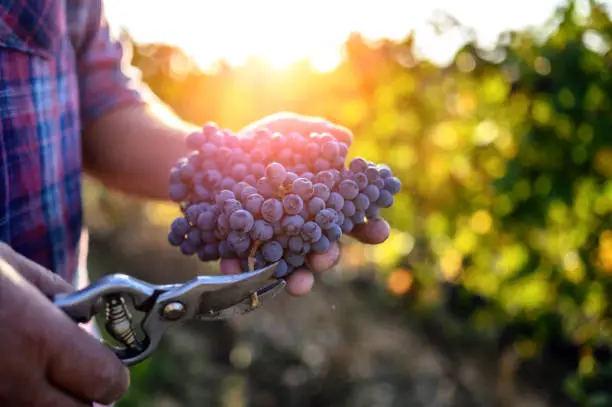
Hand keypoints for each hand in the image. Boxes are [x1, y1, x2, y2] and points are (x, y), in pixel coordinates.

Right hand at [0, 243, 129, 405]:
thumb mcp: (12, 267)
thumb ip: (60, 295)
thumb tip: (88, 318)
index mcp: (39, 335)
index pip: (108, 381)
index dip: (114, 373)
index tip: (109, 361)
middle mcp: (16, 379)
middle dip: (87, 394)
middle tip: (78, 372)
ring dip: (55, 402)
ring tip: (44, 372)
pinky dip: (24, 400)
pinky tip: (14, 374)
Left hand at [220, 112, 389, 295]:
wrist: (212, 154)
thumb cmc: (261, 141)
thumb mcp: (289, 128)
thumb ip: (315, 132)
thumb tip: (345, 140)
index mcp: (322, 202)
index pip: (353, 219)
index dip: (370, 227)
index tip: (380, 231)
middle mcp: (302, 226)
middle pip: (324, 249)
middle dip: (328, 256)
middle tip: (326, 258)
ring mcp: (274, 240)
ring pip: (291, 266)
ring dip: (297, 278)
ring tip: (297, 285)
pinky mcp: (242, 246)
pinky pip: (243, 263)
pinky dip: (240, 267)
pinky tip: (235, 267)